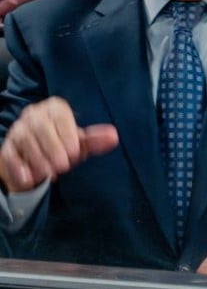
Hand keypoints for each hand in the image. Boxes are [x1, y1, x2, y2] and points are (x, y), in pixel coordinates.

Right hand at [0, 97, 117, 192]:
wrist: (34, 161)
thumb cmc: (61, 147)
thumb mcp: (79, 144)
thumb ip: (95, 141)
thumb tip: (114, 136)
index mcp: (54, 109)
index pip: (59, 114)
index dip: (67, 134)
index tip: (76, 153)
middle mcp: (33, 115)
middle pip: (41, 127)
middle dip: (54, 148)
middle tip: (64, 166)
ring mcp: (18, 131)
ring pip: (25, 140)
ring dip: (39, 159)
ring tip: (51, 174)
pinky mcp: (6, 148)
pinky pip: (10, 155)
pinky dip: (19, 168)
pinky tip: (30, 179)